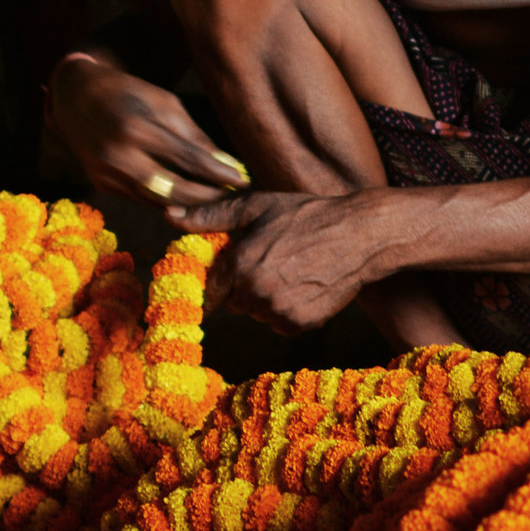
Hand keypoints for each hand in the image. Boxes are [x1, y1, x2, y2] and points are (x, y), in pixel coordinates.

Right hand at [47, 53, 247, 206]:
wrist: (75, 98)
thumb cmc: (128, 94)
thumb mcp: (164, 103)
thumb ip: (194, 137)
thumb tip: (226, 165)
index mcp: (137, 129)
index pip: (188, 159)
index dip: (218, 173)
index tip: (243, 180)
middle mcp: (120, 156)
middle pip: (175, 189)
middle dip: (208, 196)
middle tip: (232, 195)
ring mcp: (108, 174)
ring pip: (160, 201)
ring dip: (191, 203)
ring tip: (216, 198)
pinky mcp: (103, 185)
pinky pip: (144, 199)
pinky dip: (168, 200)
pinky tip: (188, 198)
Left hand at [173, 190, 374, 334]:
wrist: (361, 235)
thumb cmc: (308, 215)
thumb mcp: (257, 206)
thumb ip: (209, 216)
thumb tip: (168, 215)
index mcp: (239, 263)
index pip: (211, 289)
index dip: (220, 281)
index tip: (231, 275)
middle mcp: (256, 291)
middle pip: (235, 302)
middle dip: (246, 285)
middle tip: (273, 261)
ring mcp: (279, 311)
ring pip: (259, 314)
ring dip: (267, 299)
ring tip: (293, 270)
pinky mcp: (302, 324)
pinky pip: (282, 324)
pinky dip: (289, 311)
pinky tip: (306, 285)